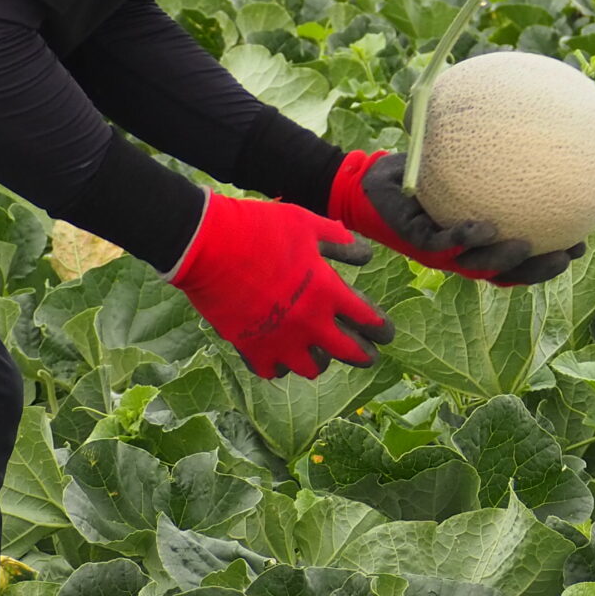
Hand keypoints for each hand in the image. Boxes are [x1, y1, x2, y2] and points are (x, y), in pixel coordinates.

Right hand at [171, 194, 391, 378]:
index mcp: (327, 292)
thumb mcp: (308, 224)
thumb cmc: (260, 228)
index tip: (385, 334)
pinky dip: (281, 366)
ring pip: (312, 368)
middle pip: (348, 353)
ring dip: (320, 360)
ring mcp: (279, 339)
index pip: (369, 321)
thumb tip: (365, 255)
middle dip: (364, 356)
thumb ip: (340, 242)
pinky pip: (274, 371)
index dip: (382, 330)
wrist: (209, 244)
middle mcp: (309, 322)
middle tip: (368, 356)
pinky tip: (282, 355)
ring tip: (320, 352)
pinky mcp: (250, 348)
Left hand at [327, 149, 579, 286]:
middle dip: (538, 269)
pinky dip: (464, 237)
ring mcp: (439, 249)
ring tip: (527, 246)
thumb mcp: (461, 156)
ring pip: (478, 265)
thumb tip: (536, 116)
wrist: (370, 177)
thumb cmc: (420, 165)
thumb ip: (493, 149)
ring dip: (504, 260)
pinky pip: (443, 242)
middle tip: (567, 254)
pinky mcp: (414, 238)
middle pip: (507, 271)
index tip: (581, 244)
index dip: (549, 259)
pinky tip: (483, 225)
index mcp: (477, 239)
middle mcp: (462, 251)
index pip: (520, 258)